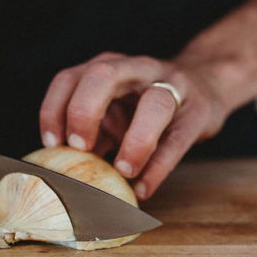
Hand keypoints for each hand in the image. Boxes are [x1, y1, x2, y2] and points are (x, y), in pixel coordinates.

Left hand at [39, 52, 226, 199]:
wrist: (205, 85)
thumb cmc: (145, 105)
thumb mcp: (113, 108)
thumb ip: (90, 130)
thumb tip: (57, 172)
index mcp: (107, 68)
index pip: (70, 77)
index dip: (54, 109)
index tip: (51, 143)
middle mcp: (135, 69)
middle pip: (104, 74)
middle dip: (85, 111)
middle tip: (80, 147)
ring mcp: (171, 86)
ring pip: (156, 102)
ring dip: (136, 140)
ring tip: (123, 171)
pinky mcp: (197, 111)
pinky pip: (178, 140)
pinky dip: (158, 166)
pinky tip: (143, 187)